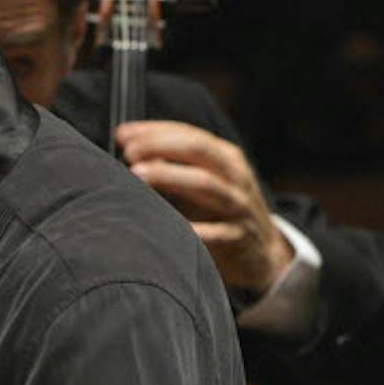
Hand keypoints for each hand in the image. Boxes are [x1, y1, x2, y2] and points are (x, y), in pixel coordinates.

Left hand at [115, 120, 292, 296]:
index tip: (123, 135)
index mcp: (224, 158)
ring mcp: (238, 206)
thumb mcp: (200, 184)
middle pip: (200, 150)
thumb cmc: (215, 213)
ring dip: (170, 176)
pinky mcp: (238, 238)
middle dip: (162, 146)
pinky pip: (216, 232)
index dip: (155, 131)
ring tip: (137, 174)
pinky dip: (194, 229)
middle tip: (129, 152)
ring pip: (207, 185)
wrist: (261, 253)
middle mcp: (234, 177)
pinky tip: (167, 225)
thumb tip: (128, 150)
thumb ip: (171, 167)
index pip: (190, 135)